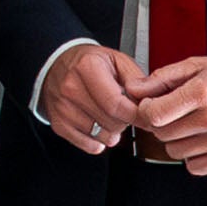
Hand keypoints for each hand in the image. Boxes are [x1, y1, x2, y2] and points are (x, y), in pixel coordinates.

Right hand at [36, 41, 139, 155]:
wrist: (58, 66)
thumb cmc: (90, 63)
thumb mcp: (117, 60)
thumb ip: (136, 78)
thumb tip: (148, 100)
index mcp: (87, 68)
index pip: (116, 104)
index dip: (136, 115)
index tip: (146, 117)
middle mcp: (71, 88)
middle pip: (111, 122)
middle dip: (126, 121)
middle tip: (126, 111)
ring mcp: (62, 108)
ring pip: (102, 136)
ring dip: (114, 131)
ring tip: (111, 116)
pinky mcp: (58, 124)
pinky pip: (89, 146)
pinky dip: (99, 140)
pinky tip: (99, 125)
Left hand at [130, 53, 206, 175]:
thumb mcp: (198, 66)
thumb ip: (162, 78)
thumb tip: (134, 89)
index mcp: (202, 92)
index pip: (155, 114)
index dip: (146, 110)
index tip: (152, 105)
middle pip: (162, 134)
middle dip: (161, 123)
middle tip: (174, 113)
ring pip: (174, 152)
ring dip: (177, 140)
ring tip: (191, 124)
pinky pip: (193, 166)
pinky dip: (192, 155)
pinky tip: (201, 139)